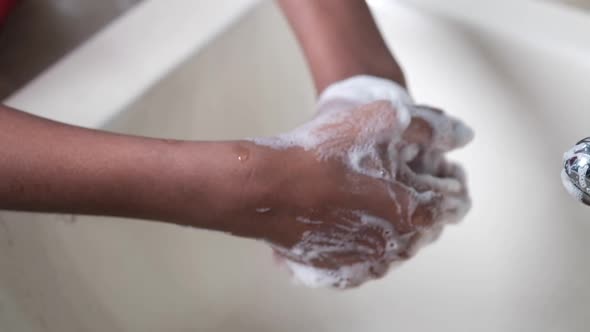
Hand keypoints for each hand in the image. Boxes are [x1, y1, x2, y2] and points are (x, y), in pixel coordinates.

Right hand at [251, 97, 471, 287]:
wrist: (266, 187)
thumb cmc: (319, 155)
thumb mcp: (381, 121)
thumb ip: (429, 127)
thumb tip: (463, 135)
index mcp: (411, 213)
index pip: (450, 206)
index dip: (450, 186)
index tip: (443, 177)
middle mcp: (391, 244)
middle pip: (423, 230)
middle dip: (422, 207)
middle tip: (407, 186)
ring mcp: (362, 259)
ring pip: (394, 248)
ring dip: (395, 228)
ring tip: (381, 204)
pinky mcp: (335, 265)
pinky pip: (364, 261)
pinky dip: (368, 245)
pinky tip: (357, 226)